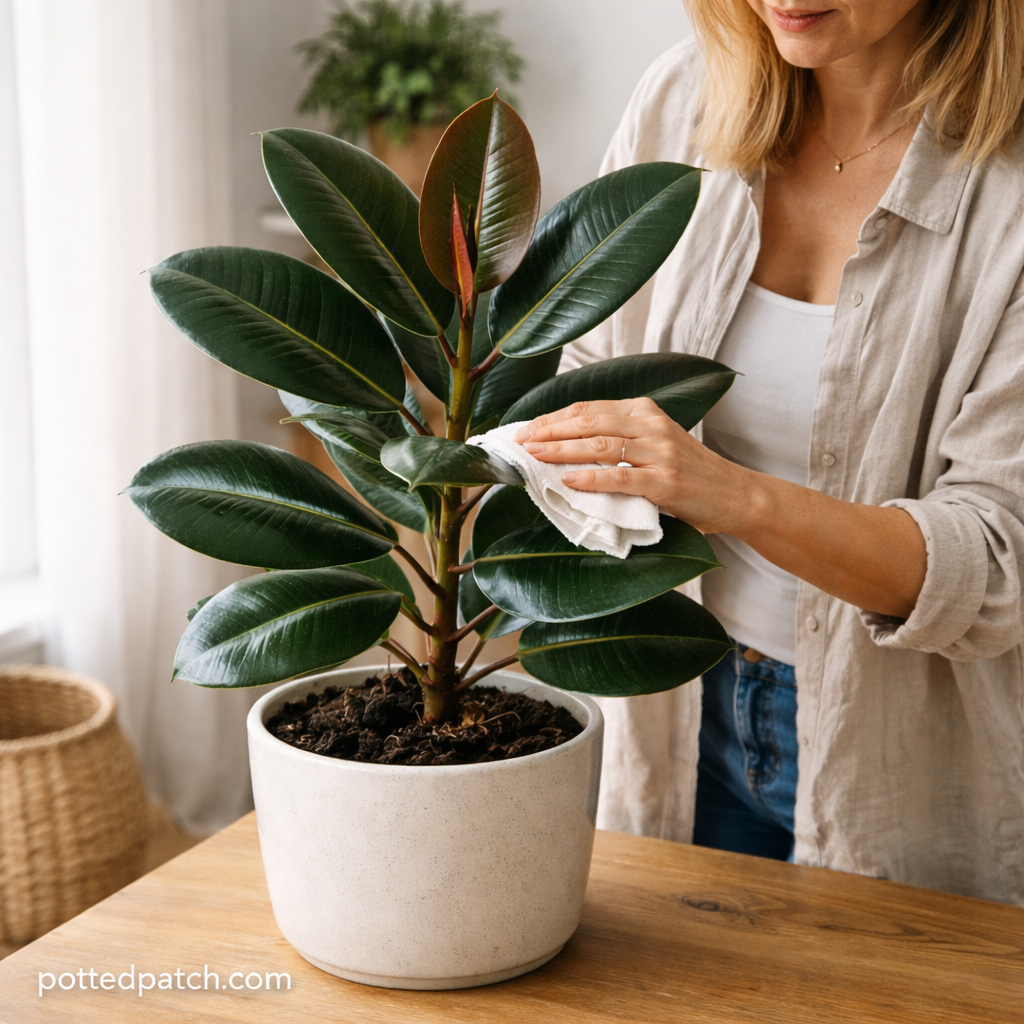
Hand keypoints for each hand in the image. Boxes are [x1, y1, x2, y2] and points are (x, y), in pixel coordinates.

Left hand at [513, 398, 753, 534]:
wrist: (736, 494)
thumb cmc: (690, 473)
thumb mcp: (655, 443)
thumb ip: (621, 440)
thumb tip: (567, 448)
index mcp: (644, 410)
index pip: (589, 409)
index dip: (553, 418)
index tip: (526, 429)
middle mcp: (651, 425)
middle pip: (589, 422)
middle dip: (549, 431)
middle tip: (520, 442)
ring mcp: (659, 452)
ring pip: (600, 445)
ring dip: (561, 451)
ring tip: (534, 457)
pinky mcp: (664, 482)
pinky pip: (620, 477)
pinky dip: (591, 478)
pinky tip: (568, 481)